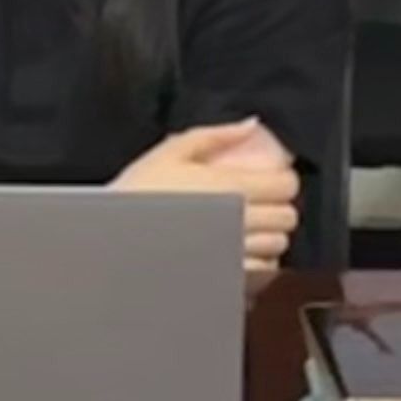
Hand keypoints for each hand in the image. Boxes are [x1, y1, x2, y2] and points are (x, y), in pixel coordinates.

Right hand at [114, 120, 300, 276]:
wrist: (112, 239)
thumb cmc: (137, 194)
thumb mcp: (171, 152)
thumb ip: (215, 136)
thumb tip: (251, 124)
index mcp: (230, 186)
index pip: (286, 184)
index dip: (281, 180)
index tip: (268, 179)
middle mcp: (239, 220)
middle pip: (288, 216)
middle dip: (278, 207)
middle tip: (258, 203)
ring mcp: (235, 251)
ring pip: (278, 245)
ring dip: (270, 236)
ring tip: (247, 228)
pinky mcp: (226, 275)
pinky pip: (262, 271)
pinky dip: (259, 262)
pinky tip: (239, 252)